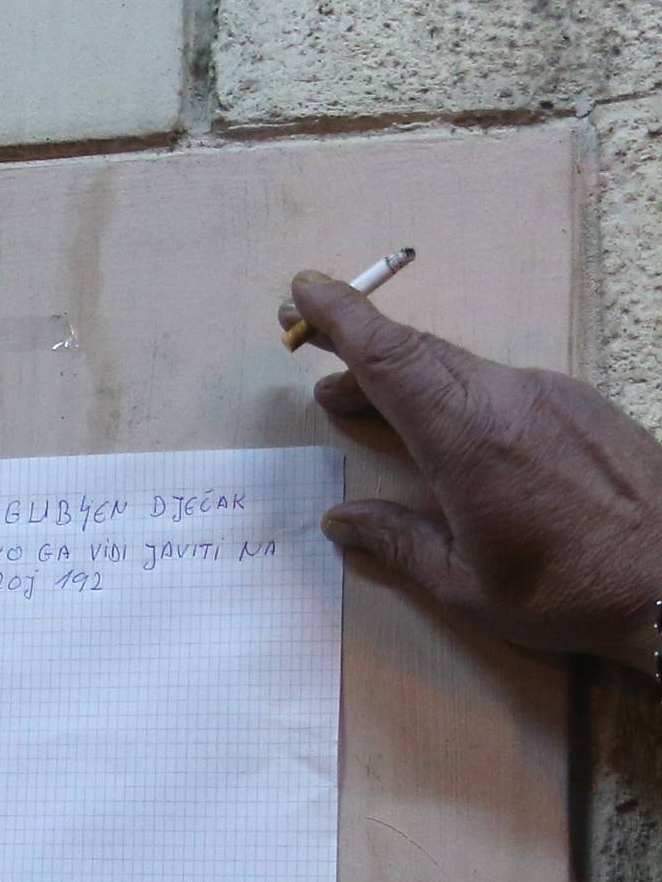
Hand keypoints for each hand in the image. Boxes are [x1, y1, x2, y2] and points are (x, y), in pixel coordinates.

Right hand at [284, 272, 661, 671]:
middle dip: (358, 347)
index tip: (303, 290)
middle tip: (313, 359)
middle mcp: (508, 399)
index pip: (391, 356)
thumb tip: (341, 518)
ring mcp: (550, 395)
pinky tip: (448, 432)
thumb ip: (398, 542)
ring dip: (405, 379)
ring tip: (364, 404)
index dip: (341, 317)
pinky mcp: (580, 405)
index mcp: (468, 438)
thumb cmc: (570, 591)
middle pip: (419, 352)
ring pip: (459, 368)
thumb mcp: (466, 584)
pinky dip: (453, 393)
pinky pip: (500, 385)